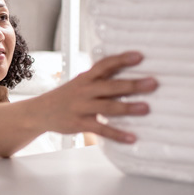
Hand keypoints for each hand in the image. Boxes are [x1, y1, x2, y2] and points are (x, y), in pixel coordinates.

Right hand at [34, 51, 156, 142]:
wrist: (40, 112)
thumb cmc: (67, 96)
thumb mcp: (80, 83)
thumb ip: (101, 79)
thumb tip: (129, 75)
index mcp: (86, 78)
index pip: (105, 65)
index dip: (122, 59)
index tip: (140, 56)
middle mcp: (84, 90)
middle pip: (110, 86)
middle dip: (132, 84)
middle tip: (153, 83)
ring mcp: (81, 108)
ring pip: (107, 107)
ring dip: (128, 108)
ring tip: (146, 108)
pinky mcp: (79, 124)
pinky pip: (101, 130)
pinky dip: (117, 134)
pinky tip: (131, 138)